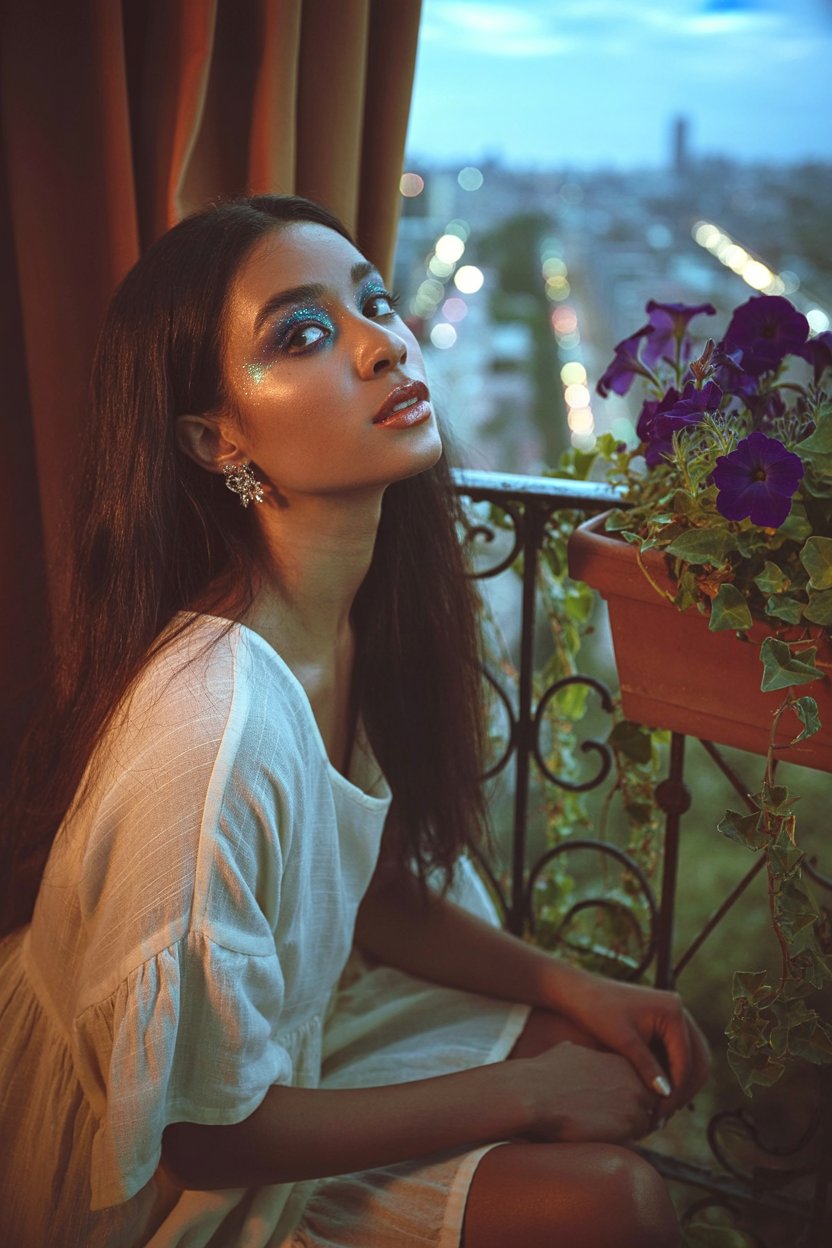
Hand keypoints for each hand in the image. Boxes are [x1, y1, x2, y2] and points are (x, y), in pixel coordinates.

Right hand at [522, 1041, 661, 1143]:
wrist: (533, 1094)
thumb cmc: (544, 1073)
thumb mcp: (568, 1051)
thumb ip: (582, 1054)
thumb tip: (572, 1052)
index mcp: (621, 1060)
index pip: (641, 1081)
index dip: (630, 1094)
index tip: (616, 1103)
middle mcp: (633, 1080)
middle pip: (650, 1102)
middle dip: (638, 1112)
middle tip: (615, 1122)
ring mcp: (632, 1104)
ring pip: (644, 1124)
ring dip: (630, 1131)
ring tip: (605, 1133)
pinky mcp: (627, 1129)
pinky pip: (633, 1142)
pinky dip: (620, 1144)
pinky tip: (599, 1140)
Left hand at [553, 970, 710, 1115]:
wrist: (580, 993)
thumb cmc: (598, 1013)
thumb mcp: (623, 1042)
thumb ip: (647, 1067)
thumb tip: (667, 1094)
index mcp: (673, 1011)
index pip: (685, 1062)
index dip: (676, 1093)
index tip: (660, 1115)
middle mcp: (680, 1011)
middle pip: (698, 1061)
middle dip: (684, 1091)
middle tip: (664, 1116)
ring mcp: (675, 1016)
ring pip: (693, 1059)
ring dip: (682, 1085)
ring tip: (662, 1110)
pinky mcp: (667, 1022)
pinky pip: (680, 1053)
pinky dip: (674, 1073)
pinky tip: (659, 1093)